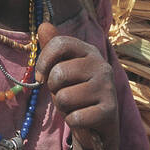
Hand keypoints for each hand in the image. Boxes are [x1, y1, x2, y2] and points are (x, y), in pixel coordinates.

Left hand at [36, 23, 119, 149]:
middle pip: (58, 73)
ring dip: (63, 107)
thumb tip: (44, 25)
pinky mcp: (109, 110)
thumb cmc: (77, 93)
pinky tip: (83, 118)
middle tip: (64, 94)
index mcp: (89, 51)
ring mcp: (107, 87)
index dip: (44, 61)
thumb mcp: (63, 70)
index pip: (60, 43)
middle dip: (54, 90)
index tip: (41, 77)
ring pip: (64, 98)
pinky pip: (74, 117)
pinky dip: (73, 121)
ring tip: (75, 106)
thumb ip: (54, 49)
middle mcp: (101, 65)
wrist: (99, 124)